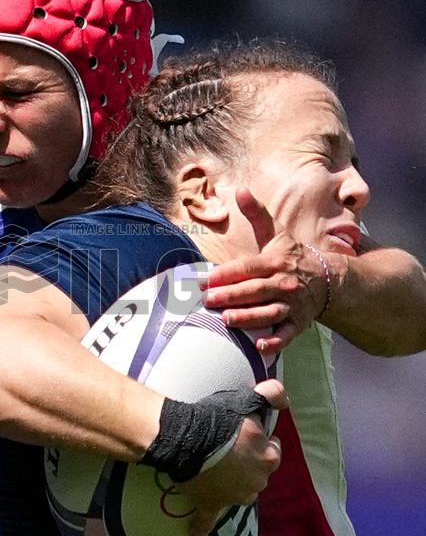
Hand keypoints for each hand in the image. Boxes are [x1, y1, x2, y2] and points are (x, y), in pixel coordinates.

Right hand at [179, 378, 286, 535]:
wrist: (187, 438)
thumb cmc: (219, 419)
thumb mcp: (247, 400)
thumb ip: (272, 394)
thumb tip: (285, 400)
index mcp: (268, 458)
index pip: (272, 450)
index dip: (259, 442)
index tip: (246, 435)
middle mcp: (257, 481)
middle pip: (256, 473)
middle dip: (247, 465)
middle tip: (228, 450)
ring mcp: (235, 497)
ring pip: (238, 493)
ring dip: (231, 486)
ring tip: (213, 470)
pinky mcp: (210, 505)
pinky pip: (206, 520)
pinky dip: (201, 526)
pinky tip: (195, 532)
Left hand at [203, 188, 330, 352]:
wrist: (330, 279)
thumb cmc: (294, 256)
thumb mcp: (277, 234)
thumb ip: (256, 214)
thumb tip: (240, 190)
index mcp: (274, 262)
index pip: (247, 267)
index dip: (226, 274)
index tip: (205, 280)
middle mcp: (283, 283)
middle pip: (254, 290)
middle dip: (231, 296)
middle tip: (208, 301)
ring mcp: (292, 305)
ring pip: (268, 312)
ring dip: (249, 317)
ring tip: (228, 320)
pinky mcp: (298, 323)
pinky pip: (287, 334)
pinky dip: (275, 342)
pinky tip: (259, 346)